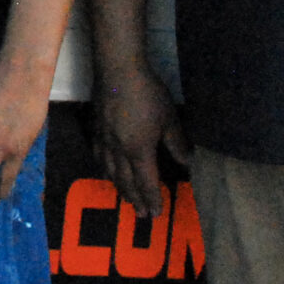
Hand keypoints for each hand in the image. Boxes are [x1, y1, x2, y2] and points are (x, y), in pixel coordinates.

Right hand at [93, 60, 189, 219]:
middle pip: (125, 181)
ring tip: (125, 198)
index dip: (152, 198)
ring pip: (109, 171)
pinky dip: (103, 168)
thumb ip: (177, 143)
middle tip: (142, 215)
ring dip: (119, 188)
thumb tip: (188, 163)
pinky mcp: (95, 127)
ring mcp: (104, 139)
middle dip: (135, 199)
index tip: (156, 213)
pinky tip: (104, 170)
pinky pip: (98, 155)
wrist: (117, 68)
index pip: (146, 182)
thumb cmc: (147, 93)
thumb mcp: (169, 119)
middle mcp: (118, 150)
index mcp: (138, 150)